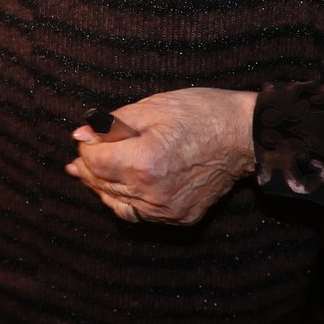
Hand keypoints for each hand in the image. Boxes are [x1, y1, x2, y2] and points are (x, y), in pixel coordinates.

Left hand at [65, 88, 256, 224]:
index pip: (95, 161)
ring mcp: (166, 209)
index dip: (87, 146)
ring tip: (94, 172)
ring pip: (118, 203)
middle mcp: (152, 193)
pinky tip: (122, 187)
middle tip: (80, 157)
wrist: (243, 135)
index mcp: (144, 162)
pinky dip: (127, 200)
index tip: (88, 135)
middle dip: (89, 167)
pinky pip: (141, 213)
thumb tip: (81, 134)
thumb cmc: (202, 113)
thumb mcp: (154, 106)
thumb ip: (114, 122)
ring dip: (104, 186)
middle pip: (103, 184)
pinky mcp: (179, 217)